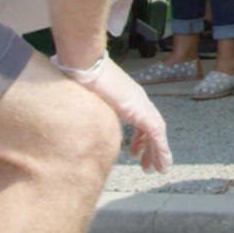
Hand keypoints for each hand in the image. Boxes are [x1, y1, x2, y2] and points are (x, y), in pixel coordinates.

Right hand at [50, 54, 172, 172]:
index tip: (134, 152)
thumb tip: (71, 118)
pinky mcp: (140, 110)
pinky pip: (155, 134)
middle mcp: (138, 99)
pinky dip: (160, 149)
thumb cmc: (78, 76)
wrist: (83, 63)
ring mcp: (140, 104)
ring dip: (158, 153)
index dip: (139, 138)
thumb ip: (87, 109)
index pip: (140, 120)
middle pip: (151, 127)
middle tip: (147, 165)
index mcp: (127, 96)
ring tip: (157, 170)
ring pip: (157, 133)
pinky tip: (162, 164)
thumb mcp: (85, 98)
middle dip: (150, 147)